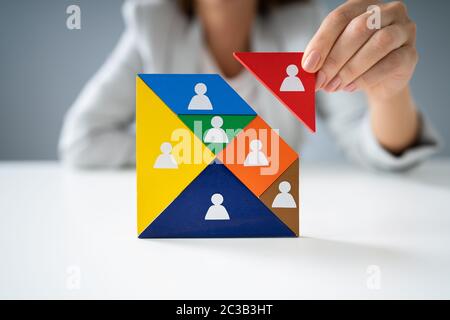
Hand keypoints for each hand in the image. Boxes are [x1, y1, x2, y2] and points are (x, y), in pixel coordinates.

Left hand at [302, 0, 417, 100]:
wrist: (380, 81)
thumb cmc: (353, 61)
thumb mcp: (335, 55)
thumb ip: (322, 57)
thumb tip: (308, 68)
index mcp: (361, 6)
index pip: (339, 18)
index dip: (322, 42)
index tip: (309, 65)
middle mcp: (386, 12)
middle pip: (359, 28)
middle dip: (335, 58)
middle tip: (321, 80)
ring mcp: (403, 30)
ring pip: (379, 44)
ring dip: (352, 68)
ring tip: (335, 85)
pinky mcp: (411, 53)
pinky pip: (391, 63)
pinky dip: (367, 78)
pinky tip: (351, 87)